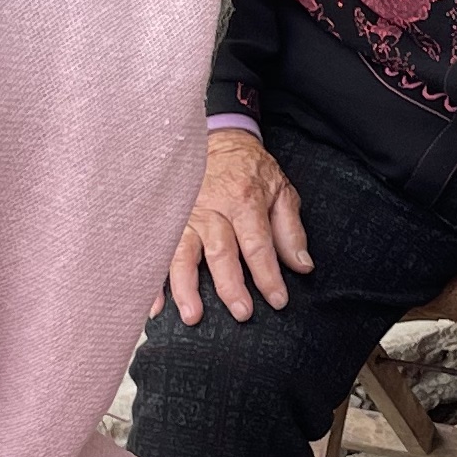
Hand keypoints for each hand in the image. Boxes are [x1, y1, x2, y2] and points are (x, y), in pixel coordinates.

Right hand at [166, 129, 311, 324]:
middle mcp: (212, 209)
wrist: (216, 139)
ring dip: (186, 287)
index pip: (258, 244)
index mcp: (244, 200)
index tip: (277, 300)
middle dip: (230, 285)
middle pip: (220, 252)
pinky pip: (159, 254)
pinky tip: (155, 307)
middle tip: (241, 313)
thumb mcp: (280, 191)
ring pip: (183, 254)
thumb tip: (302, 266)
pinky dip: (155, 282)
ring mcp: (185, 216)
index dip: (268, 275)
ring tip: (193, 316)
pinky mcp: (168, 222)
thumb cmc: (251, 171)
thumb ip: (291, 230)